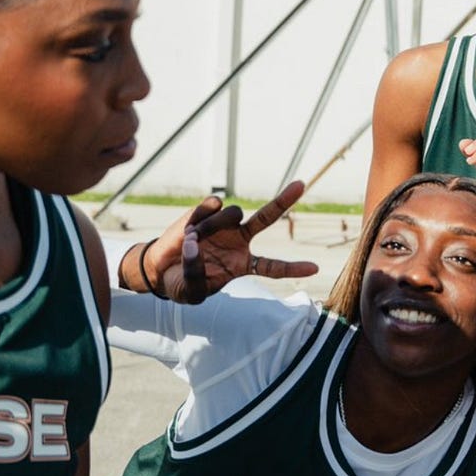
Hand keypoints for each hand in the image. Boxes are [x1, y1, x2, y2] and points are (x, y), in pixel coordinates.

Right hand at [131, 181, 319, 303]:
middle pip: (267, 217)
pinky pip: (213, 204)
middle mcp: (239, 240)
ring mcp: (224, 224)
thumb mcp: (192, 291)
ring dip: (213, 226)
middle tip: (302, 183)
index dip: (293, 268)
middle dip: (285, 200)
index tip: (315, 268)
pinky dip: (202, 215)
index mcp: (243, 264)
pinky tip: (189, 228)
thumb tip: (195, 247)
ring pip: (233, 212)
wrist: (161, 269)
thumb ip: (196, 276)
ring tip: (192, 240)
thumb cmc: (182, 283)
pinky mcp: (207, 211)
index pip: (273, 266)